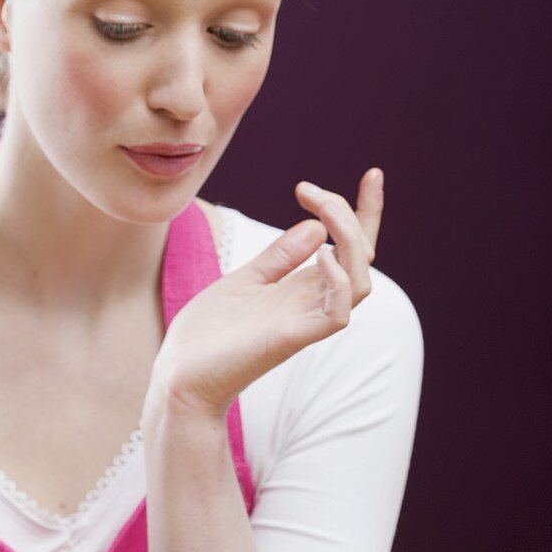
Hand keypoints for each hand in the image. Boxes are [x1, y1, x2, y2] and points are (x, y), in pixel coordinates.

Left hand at [146, 169, 382, 418]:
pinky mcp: (290, 339)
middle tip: (313, 190)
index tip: (372, 175)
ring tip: (323, 212)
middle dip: (354, 216)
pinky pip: (337, 314)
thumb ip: (278, 258)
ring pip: (359, 283)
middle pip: (361, 259)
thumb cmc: (208, 334)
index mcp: (302, 290)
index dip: (365, 214)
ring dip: (350, 240)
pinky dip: (338, 280)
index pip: (349, 248)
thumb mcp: (243, 281)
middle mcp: (311, 304)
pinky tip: (322, 254)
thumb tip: (315, 227)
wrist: (179, 376)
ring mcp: (304, 322)